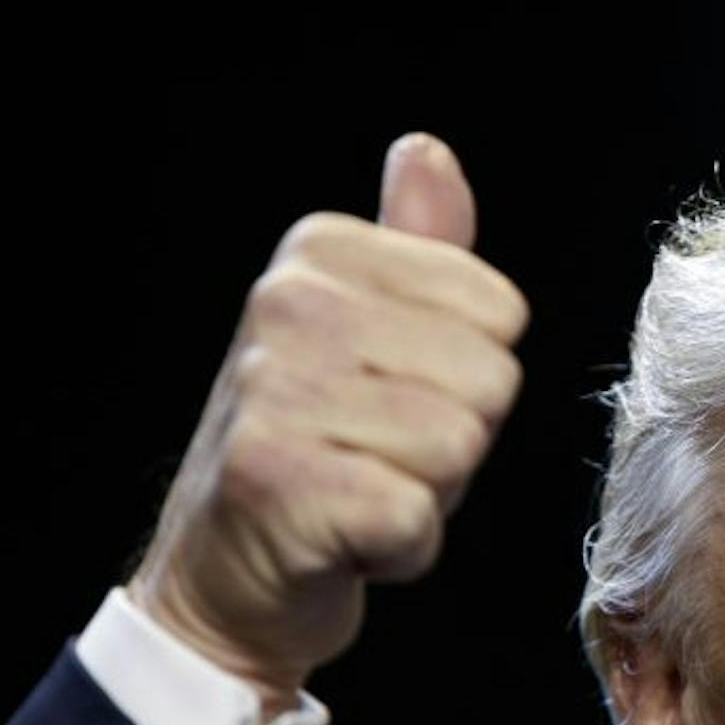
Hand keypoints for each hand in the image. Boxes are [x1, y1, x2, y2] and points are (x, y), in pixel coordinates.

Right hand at [128, 132, 529, 714]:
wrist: (224, 571)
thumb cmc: (316, 451)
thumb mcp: (366, 332)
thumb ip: (417, 249)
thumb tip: (427, 153)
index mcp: (320, 255)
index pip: (500, 311)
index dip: (469, 377)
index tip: (395, 400)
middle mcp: (288, 306)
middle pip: (491, 381)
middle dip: (458, 441)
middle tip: (378, 457)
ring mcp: (275, 394)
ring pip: (459, 448)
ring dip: (430, 495)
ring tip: (360, 493)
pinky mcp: (280, 486)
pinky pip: (417, 518)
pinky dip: (402, 549)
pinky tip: (349, 542)